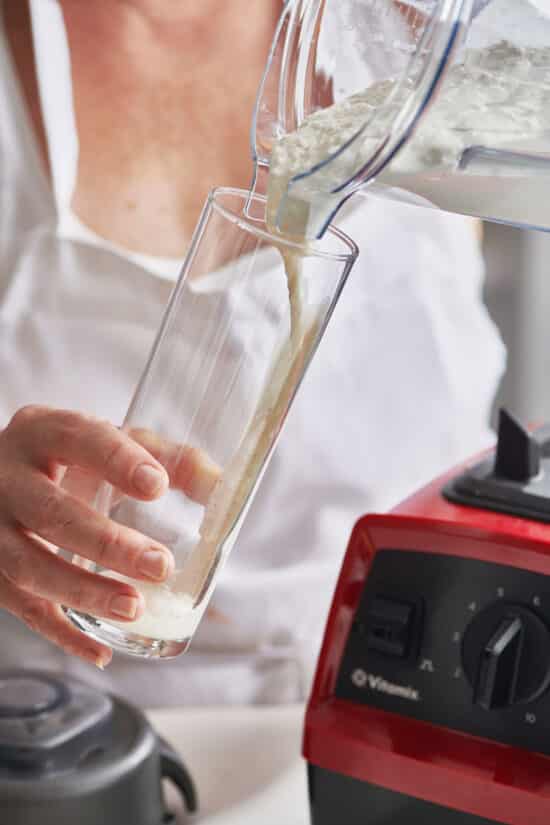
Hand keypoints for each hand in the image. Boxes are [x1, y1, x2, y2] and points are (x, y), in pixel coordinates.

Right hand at [0, 406, 218, 667]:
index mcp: (42, 430)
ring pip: (29, 565)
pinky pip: (21, 608)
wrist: (6, 476)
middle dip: (107, 544)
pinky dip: (61, 633)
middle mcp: (7, 476)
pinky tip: (100, 651)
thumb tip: (220, 486)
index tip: (157, 486)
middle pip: (51, 513)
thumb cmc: (75, 457)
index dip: (117, 461)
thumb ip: (170, 459)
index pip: (77, 439)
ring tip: (135, 607)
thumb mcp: (116, 442)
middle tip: (160, 565)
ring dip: (83, 591)